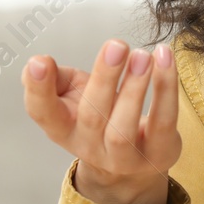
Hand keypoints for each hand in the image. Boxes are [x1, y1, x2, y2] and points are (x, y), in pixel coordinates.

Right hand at [22, 38, 180, 203]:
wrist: (134, 157)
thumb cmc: (100, 114)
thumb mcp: (72, 95)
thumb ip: (56, 77)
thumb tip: (40, 65)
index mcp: (63, 128)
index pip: (43, 113)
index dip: (38, 89)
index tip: (40, 61)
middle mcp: (90, 147)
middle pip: (91, 115)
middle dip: (104, 78)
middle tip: (116, 46)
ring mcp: (124, 157)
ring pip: (124, 126)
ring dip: (134, 87)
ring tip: (142, 56)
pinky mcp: (158, 154)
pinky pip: (163, 121)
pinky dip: (165, 90)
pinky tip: (165, 61)